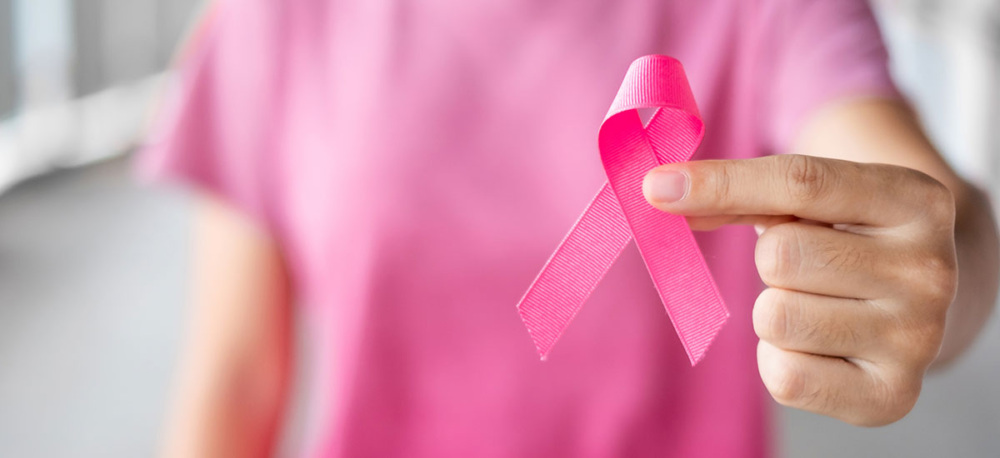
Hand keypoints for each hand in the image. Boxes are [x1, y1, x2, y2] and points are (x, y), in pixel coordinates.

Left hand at [643, 154, 957, 425]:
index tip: (656, 187)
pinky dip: (779, 360)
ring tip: (818, 303)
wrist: (923, 301)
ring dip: (775, 309)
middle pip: (780, 256)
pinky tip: (817, 344)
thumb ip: (742, 191)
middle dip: (771, 258)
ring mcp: (916, 339)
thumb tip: (662, 193)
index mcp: (917, 200)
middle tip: (808, 265)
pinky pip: (784, 376)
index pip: (801, 183)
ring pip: (776, 317)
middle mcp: (930, 271)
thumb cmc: (851, 237)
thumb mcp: (815, 199)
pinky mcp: (891, 396)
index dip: (720, 182)